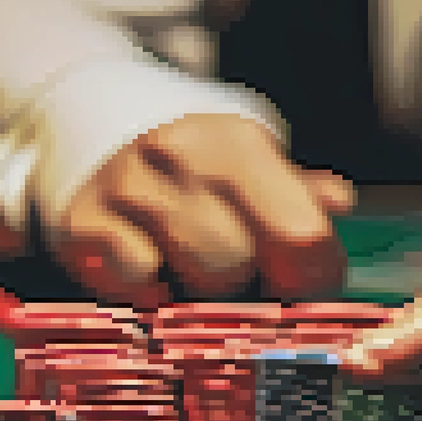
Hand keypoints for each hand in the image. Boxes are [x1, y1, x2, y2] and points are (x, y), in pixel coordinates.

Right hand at [59, 113, 354, 305]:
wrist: (93, 130)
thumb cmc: (193, 170)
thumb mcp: (252, 167)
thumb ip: (300, 195)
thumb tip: (338, 202)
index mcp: (235, 143)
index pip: (302, 233)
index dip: (314, 276)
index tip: (306, 284)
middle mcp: (179, 155)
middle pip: (244, 261)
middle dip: (250, 280)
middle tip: (242, 274)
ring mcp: (126, 188)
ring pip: (195, 277)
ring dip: (202, 289)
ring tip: (194, 268)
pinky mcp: (83, 224)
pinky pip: (136, 283)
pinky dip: (149, 290)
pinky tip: (152, 270)